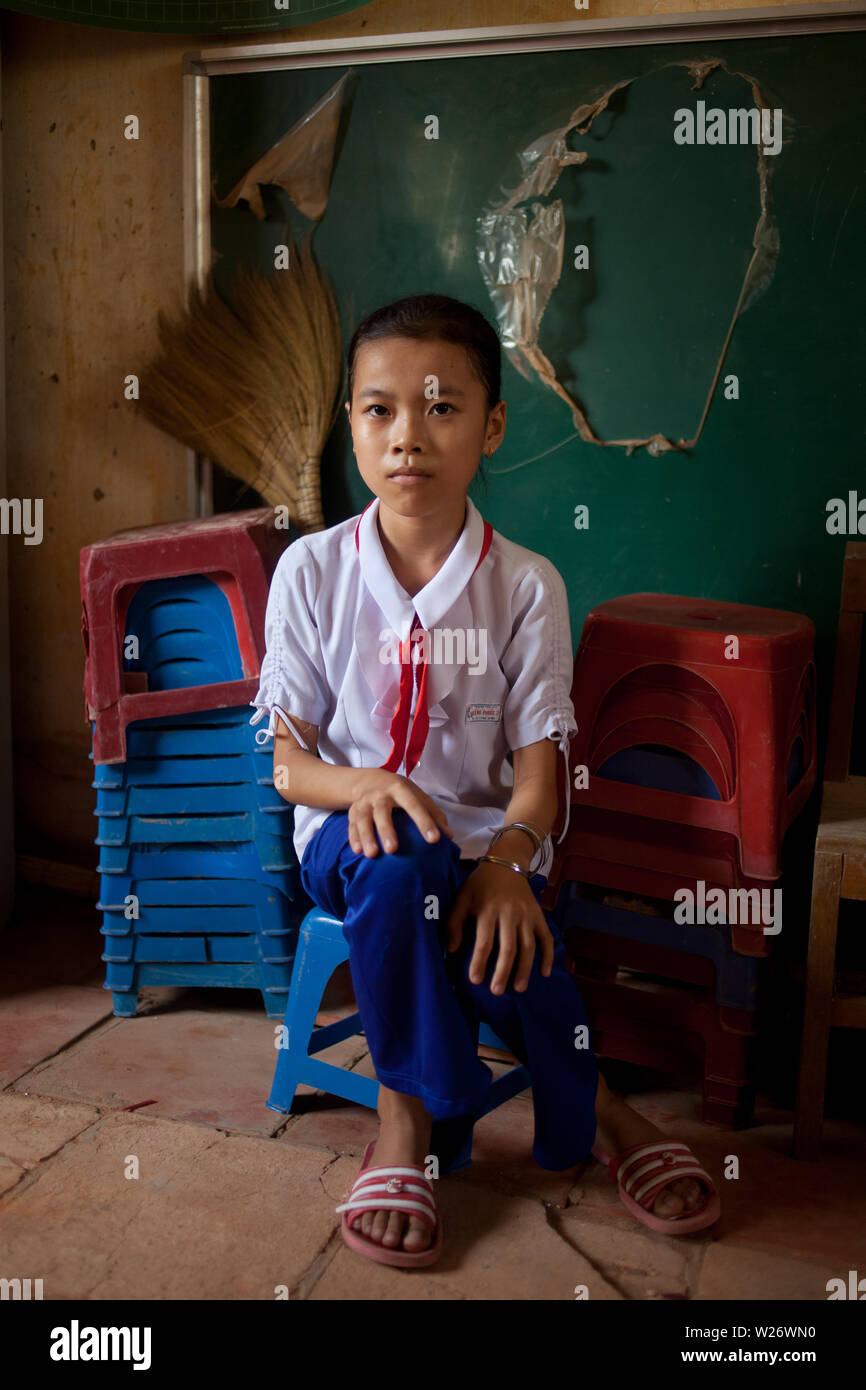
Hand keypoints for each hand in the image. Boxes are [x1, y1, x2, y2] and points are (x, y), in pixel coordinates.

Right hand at [347, 769, 453, 856]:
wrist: (370, 780)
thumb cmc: (401, 793)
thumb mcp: (419, 797)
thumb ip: (435, 815)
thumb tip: (449, 837)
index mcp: (401, 790)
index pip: (414, 806)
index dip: (424, 822)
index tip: (434, 840)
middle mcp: (381, 795)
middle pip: (382, 812)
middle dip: (387, 830)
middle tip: (393, 850)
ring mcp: (365, 802)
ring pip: (363, 819)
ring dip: (366, 836)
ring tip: (372, 854)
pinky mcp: (353, 811)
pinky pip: (351, 825)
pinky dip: (354, 837)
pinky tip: (357, 851)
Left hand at [445, 861, 554, 993]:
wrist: (507, 862)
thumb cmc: (480, 884)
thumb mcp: (463, 897)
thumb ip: (454, 922)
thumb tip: (452, 950)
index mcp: (489, 909)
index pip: (484, 941)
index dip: (479, 962)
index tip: (475, 980)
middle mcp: (510, 913)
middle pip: (508, 947)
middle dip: (503, 971)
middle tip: (497, 991)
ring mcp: (527, 915)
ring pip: (528, 946)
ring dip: (524, 969)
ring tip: (518, 988)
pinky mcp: (539, 916)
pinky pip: (546, 938)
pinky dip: (548, 955)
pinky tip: (544, 973)